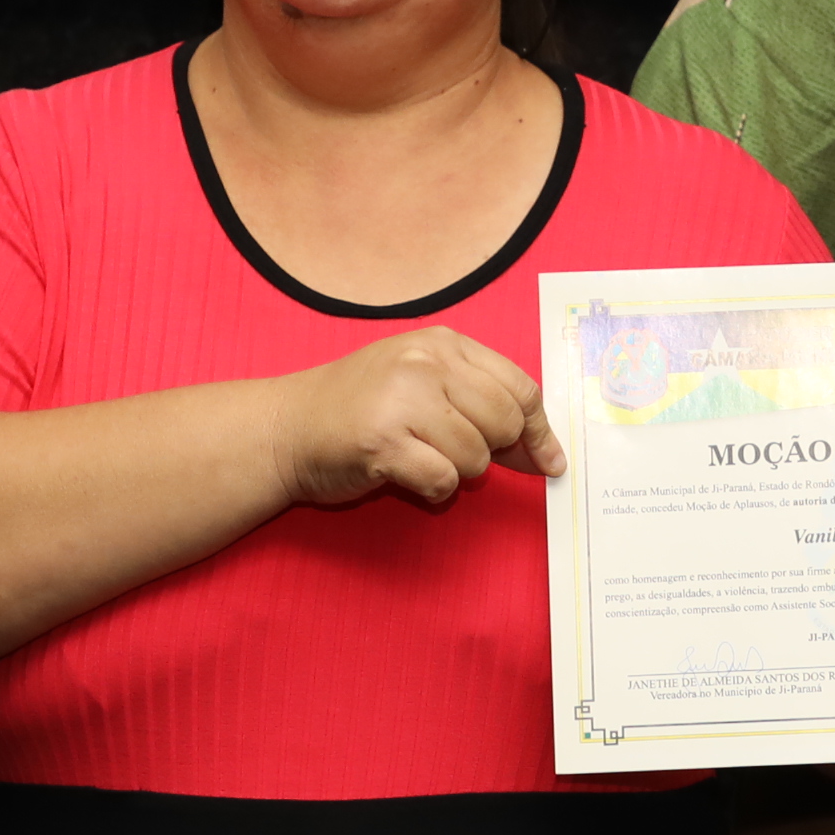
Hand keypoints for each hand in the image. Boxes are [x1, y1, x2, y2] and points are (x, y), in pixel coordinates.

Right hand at [275, 328, 562, 509]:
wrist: (286, 427)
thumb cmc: (361, 409)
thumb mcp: (424, 384)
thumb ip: (483, 407)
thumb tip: (547, 455)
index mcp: (443, 344)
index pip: (520, 387)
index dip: (538, 430)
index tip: (548, 460)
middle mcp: (425, 364)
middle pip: (505, 423)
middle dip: (491, 451)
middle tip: (455, 453)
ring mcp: (403, 401)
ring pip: (476, 457)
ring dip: (456, 471)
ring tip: (420, 456)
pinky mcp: (383, 443)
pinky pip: (443, 481)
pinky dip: (433, 490)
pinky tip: (406, 475)